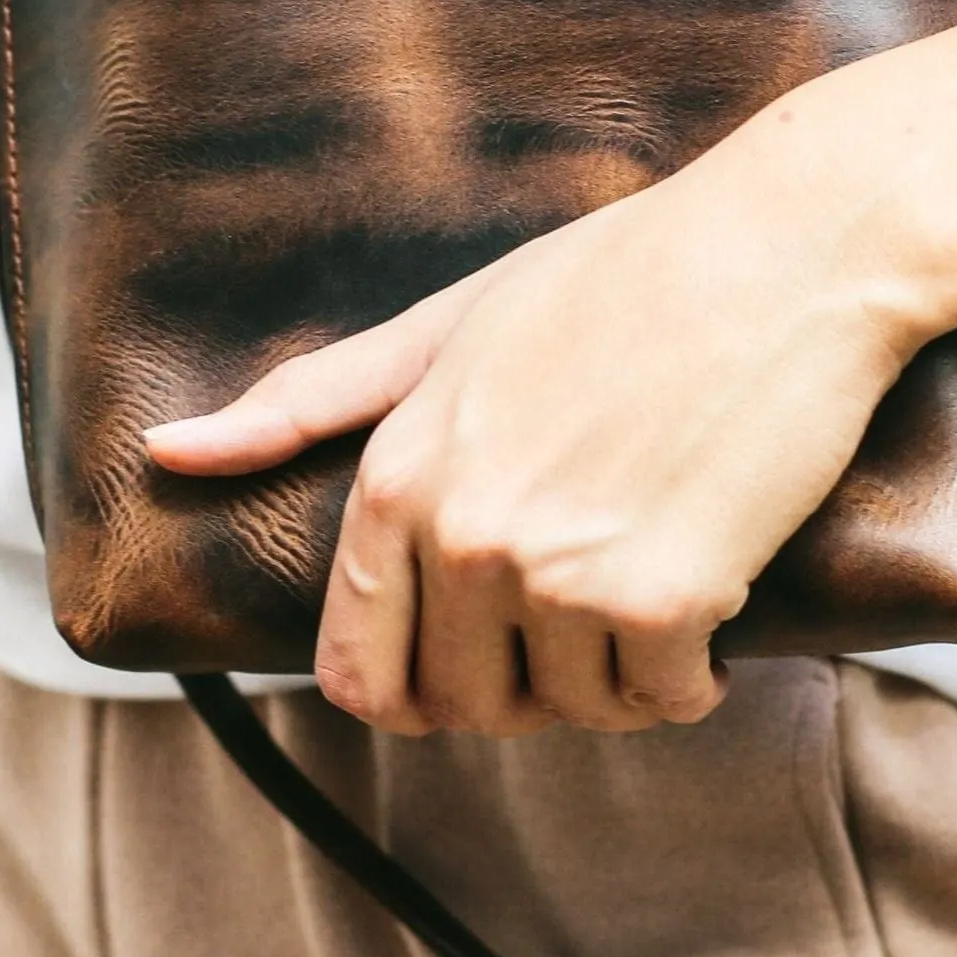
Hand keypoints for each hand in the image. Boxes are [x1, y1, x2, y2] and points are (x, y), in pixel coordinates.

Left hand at [144, 111, 920, 736]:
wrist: (791, 246)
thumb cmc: (625, 273)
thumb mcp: (449, 324)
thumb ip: (313, 402)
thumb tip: (164, 454)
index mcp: (397, 477)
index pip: (358, 668)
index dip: (417, 684)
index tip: (483, 651)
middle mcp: (461, 535)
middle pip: (463, 706)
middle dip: (528, 679)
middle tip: (590, 599)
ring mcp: (558, 570)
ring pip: (572, 710)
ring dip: (620, 672)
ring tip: (656, 568)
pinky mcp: (664, 597)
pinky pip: (662, 699)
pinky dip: (692, 671)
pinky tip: (712, 591)